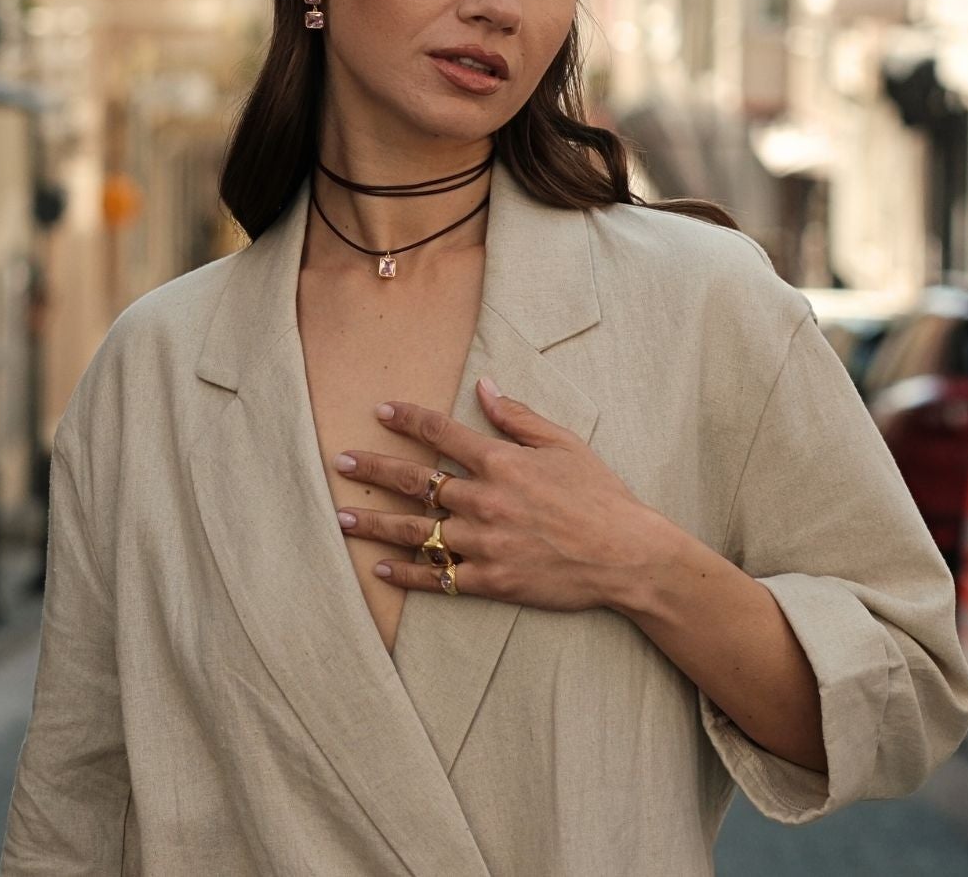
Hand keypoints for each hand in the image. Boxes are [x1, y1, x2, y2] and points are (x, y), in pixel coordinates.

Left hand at [334, 378, 659, 611]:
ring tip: (342, 516)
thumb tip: (483, 387)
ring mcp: (485, 543)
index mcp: (501, 462)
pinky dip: (406, 573)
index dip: (408, 419)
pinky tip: (378, 568)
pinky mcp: (490, 581)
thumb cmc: (599, 495)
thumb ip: (517, 417)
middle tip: (341, 461)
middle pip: (416, 481)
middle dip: (374, 468)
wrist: (627, 556)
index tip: (381, 411)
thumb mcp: (563, 443)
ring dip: (375, 523)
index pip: (441, 434)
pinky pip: (438, 577)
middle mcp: (485, 499)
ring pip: (417, 530)